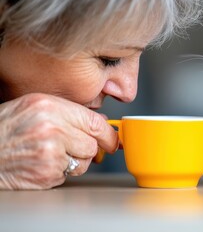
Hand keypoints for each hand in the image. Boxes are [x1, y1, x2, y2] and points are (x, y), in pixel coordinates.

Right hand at [0, 93, 117, 189]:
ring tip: (51, 153)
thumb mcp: (34, 106)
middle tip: (71, 146)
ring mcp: (49, 154)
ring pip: (83, 162)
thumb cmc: (5, 127)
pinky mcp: (46, 174)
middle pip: (92, 145)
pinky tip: (42, 163)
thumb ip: (68, 112)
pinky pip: (67, 175)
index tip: (113, 140)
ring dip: (73, 161)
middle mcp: (52, 129)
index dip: (108, 134)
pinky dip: (58, 172)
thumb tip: (99, 123)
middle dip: (86, 148)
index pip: (95, 123)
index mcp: (50, 107)